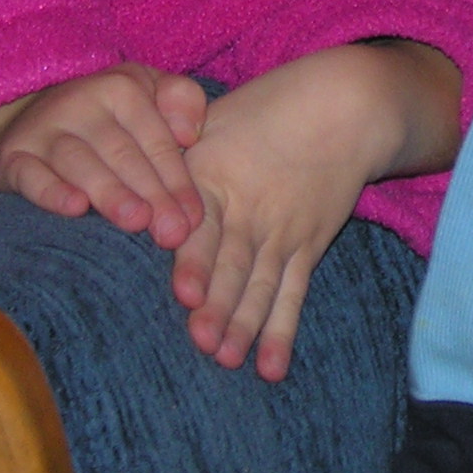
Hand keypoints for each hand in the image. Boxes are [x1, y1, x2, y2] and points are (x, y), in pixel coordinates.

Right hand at [0, 64, 205, 248]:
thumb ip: (183, 100)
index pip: (156, 140)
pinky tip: (75, 208)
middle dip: (152, 194)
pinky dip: (52, 191)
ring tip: (137, 221)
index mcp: (121, 87)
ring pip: (80, 162)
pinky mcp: (11, 156)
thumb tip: (190, 133)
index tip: (194, 219)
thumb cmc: (105, 116)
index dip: (178, 181)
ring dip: (111, 192)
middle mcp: (81, 103)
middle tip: (173, 233)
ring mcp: (43, 129)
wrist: (24, 117)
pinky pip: (31, 174)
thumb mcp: (147, 91)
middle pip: (123, 153)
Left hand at [174, 39, 461, 380]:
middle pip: (234, 262)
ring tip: (229, 359)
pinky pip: (293, 293)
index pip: (204, 223)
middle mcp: (250, 208)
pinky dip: (282, 330)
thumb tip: (124, 176)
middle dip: (219, 305)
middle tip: (204, 342)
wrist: (348, 105)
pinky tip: (271, 367)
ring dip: (245, 324)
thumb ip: (169, 149)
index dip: (197, 258)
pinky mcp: (306, 247)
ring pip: (261, 284)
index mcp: (216, 174)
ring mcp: (281, 231)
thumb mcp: (212, 116)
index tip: (187, 292)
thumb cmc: (269, 108)